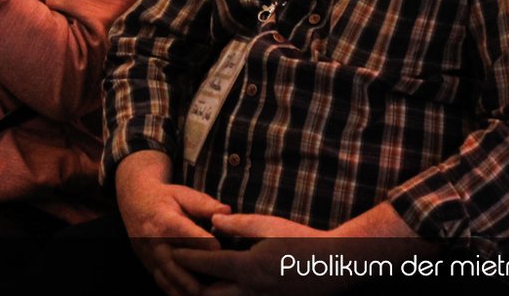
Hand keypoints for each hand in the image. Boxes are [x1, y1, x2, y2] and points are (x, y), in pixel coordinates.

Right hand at [115, 153, 226, 295]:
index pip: (191, 239)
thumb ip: (205, 204)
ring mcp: (150, 256)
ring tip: (208, 295)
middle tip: (221, 287)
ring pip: (169, 279)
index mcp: (166, 221)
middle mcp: (155, 241)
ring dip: (187, 289)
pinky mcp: (148, 265)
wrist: (133, 200)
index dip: (210, 247)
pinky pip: (162, 283)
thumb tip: (227, 212)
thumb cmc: (165, 197)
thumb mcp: (183, 194)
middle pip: (177, 266)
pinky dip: (177, 292)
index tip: (227, 254)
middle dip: (198, 278)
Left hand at [175, 214, 341, 294]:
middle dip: (190, 286)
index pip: (207, 265)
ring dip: (207, 294)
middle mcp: (252, 291)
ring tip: (195, 281)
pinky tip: (222, 287)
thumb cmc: (302, 240)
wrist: (334, 265)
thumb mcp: (268, 225)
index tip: (174, 251)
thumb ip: (237, 224)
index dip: (187, 258)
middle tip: (178, 272)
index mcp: (249, 268)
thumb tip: (212, 220)